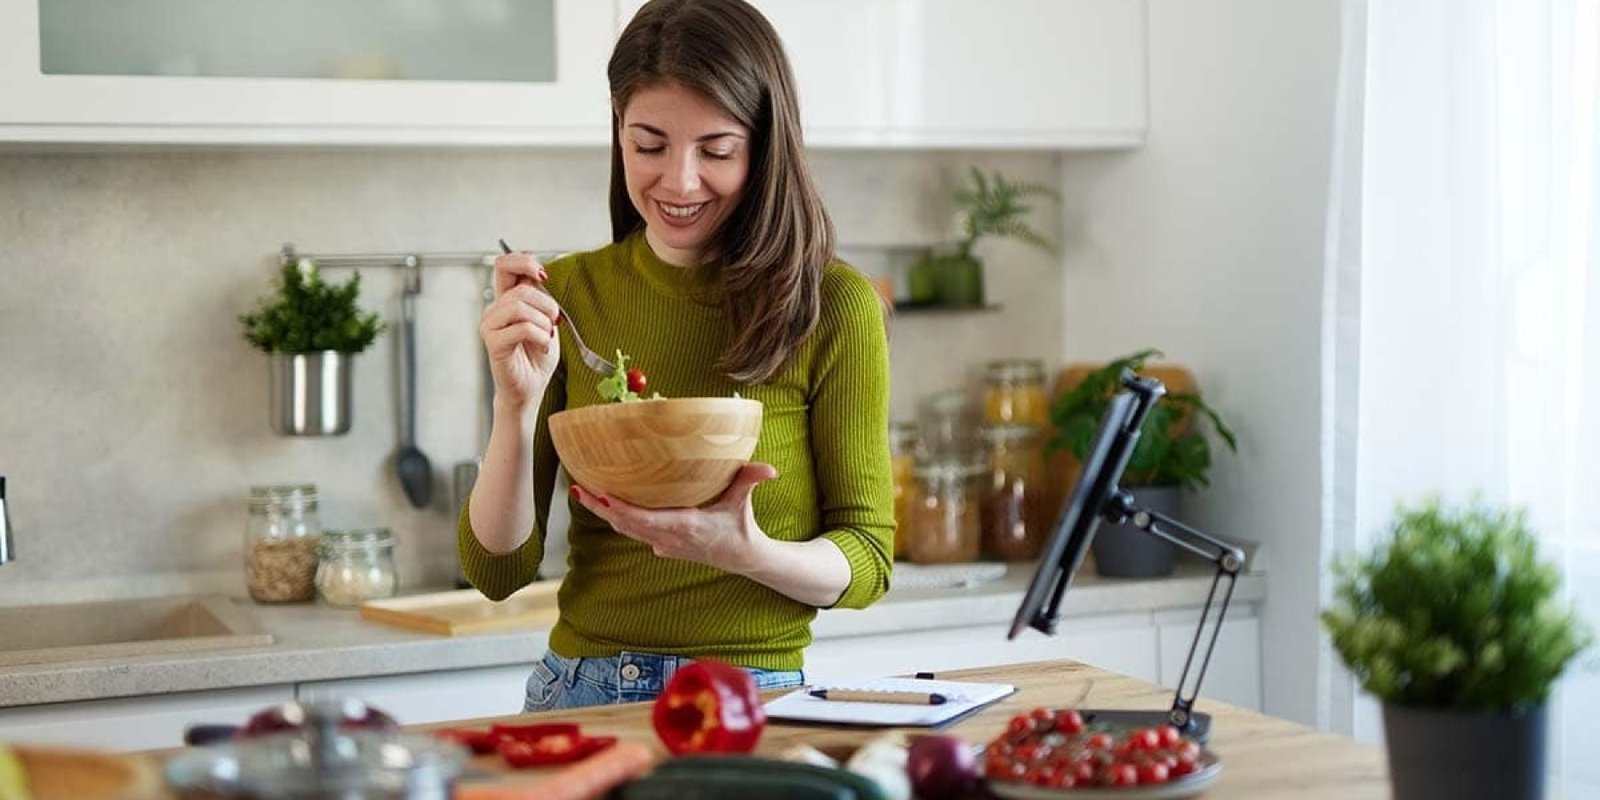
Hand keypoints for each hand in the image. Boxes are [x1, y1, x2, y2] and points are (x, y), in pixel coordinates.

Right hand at [480, 250, 561, 410]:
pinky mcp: (493, 343)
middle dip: (547, 304)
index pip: (504, 265)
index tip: (543, 275)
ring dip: (543, 321)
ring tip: (547, 336)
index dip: (523, 261)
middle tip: (555, 321)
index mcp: (506, 300)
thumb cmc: (537, 356)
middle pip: (520, 289)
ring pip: (519, 306)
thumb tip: (539, 275)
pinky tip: (542, 347)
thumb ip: (540, 298)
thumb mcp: (546, 320)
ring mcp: (490, 326)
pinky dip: (540, 336)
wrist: (531, 387)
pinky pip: (522, 328)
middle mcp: (494, 310)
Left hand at [571, 463, 779, 573]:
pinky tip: (601, 502)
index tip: (602, 495)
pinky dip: (615, 517)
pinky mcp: (661, 545)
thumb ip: (751, 480)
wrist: (742, 558)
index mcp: (685, 526)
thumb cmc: (740, 526)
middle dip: (601, 506)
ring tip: (581, 490)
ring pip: (625, 529)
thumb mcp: (744, 502)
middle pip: (626, 524)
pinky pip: (632, 531)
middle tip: (578, 486)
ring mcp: (663, 544)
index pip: (646, 519)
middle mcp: (668, 538)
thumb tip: (770, 469)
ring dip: (603, 512)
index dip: (622, 509)